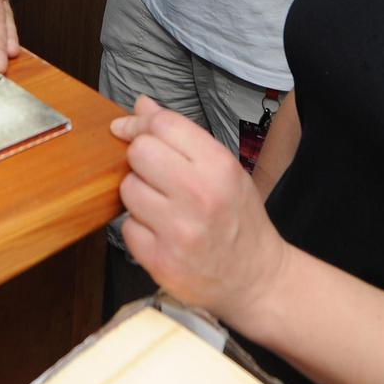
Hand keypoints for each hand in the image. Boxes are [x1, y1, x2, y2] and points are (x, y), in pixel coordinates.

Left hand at [110, 96, 291, 319]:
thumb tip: (142, 105)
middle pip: (139, 152)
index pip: (163, 124)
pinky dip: (138, 229)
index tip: (128, 130)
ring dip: (137, 196)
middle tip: (154, 175)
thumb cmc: (238, 220)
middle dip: (139, 160)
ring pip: (127, 190)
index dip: (139, 123)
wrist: (256, 279)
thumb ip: (182, 136)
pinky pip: (126, 228)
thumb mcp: (223, 169)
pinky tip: (161, 234)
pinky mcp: (161, 260)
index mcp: (219, 166)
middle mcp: (200, 195)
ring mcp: (179, 230)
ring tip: (161, 208)